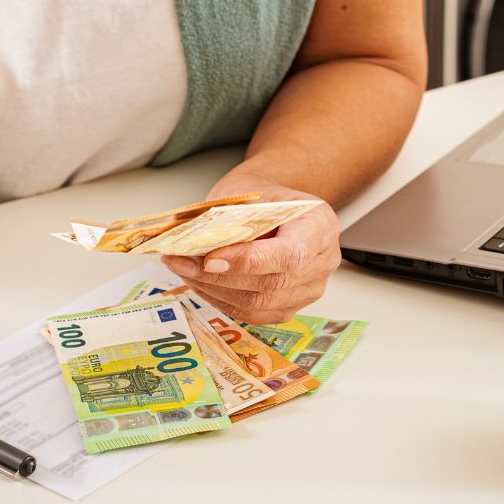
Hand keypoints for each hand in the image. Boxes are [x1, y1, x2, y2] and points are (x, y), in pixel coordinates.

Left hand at [161, 175, 339, 325]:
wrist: (278, 206)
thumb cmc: (266, 196)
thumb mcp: (251, 191)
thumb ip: (231, 217)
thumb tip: (195, 241)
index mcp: (320, 227)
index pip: (289, 254)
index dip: (248, 261)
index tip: (210, 258)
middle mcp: (322, 263)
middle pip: (270, 284)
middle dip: (219, 276)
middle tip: (181, 261)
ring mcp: (308, 290)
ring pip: (258, 303)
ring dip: (214, 289)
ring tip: (183, 269)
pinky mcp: (288, 306)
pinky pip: (252, 312)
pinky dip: (221, 299)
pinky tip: (199, 282)